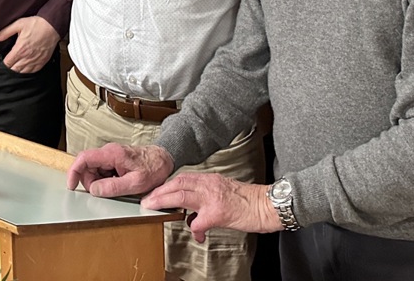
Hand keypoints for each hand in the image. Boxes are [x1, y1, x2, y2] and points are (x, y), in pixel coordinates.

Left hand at [0, 15, 58, 72]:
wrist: (52, 26)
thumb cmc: (37, 25)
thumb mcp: (18, 24)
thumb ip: (5, 32)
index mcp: (20, 49)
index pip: (8, 63)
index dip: (4, 63)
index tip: (3, 60)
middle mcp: (27, 57)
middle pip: (14, 70)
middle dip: (10, 68)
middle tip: (9, 63)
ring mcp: (35, 60)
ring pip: (23, 72)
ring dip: (18, 70)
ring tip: (16, 66)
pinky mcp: (42, 61)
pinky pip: (33, 71)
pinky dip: (28, 71)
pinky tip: (26, 68)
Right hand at [66, 143, 173, 197]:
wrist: (165, 159)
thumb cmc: (154, 168)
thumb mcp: (135, 183)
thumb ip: (113, 187)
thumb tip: (94, 189)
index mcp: (112, 154)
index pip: (83, 158)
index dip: (73, 172)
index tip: (71, 185)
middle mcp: (109, 151)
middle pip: (87, 166)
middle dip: (90, 182)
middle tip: (106, 191)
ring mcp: (111, 155)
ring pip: (93, 169)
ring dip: (99, 182)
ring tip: (118, 186)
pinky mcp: (114, 160)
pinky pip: (102, 170)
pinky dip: (105, 180)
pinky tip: (119, 182)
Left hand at [142, 174, 279, 242]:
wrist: (267, 205)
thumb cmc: (248, 201)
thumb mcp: (224, 191)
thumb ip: (206, 197)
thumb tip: (193, 213)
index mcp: (211, 179)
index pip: (183, 177)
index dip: (166, 184)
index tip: (155, 191)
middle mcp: (210, 185)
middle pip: (178, 183)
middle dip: (160, 191)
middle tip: (147, 200)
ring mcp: (213, 198)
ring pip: (182, 196)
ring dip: (165, 201)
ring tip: (154, 208)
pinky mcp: (218, 213)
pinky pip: (199, 222)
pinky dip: (194, 229)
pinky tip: (198, 235)